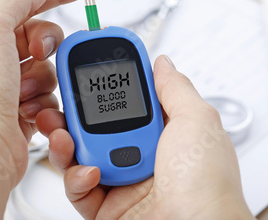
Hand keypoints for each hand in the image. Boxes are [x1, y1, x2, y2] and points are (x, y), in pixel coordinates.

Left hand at [0, 0, 96, 218]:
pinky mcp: (20, 109)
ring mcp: (5, 86)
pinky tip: (29, 110)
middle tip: (40, 52)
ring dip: (44, 78)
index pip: (23, 0)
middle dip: (47, 44)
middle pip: (40, 34)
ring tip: (25, 92)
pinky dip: (45, 100)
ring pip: (49, 66)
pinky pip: (50, 93)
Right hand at [37, 55, 253, 219]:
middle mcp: (143, 155)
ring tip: (62, 134)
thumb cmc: (207, 185)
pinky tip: (90, 172)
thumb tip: (162, 63)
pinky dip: (76, 177)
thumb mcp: (197, 121)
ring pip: (81, 154)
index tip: (88, 66)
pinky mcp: (106, 208)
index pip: (130, 100)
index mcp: (165, 132)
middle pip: (98, 125)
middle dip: (74, 112)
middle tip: (60, 101)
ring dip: (66, 142)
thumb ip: (174, 88)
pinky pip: (79, 187)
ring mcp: (124, 181)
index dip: (108, 82)